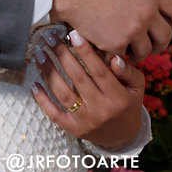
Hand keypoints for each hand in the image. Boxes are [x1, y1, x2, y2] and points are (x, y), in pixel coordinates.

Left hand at [31, 28, 145, 148]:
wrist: (122, 137)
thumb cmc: (128, 104)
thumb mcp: (136, 87)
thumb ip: (128, 72)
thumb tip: (114, 58)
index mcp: (118, 97)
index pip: (99, 71)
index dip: (86, 52)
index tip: (73, 34)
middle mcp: (101, 110)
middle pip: (78, 78)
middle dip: (63, 55)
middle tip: (50, 38)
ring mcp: (85, 121)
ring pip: (63, 94)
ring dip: (49, 72)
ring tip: (40, 54)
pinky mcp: (73, 129)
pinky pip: (54, 114)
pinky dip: (42, 100)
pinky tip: (34, 84)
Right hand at [50, 0, 171, 60]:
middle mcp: (146, 13)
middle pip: (166, 36)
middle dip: (160, 42)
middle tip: (152, 44)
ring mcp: (132, 30)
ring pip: (146, 50)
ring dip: (139, 51)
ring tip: (129, 48)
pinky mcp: (116, 44)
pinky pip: (124, 56)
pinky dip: (118, 55)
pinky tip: (111, 50)